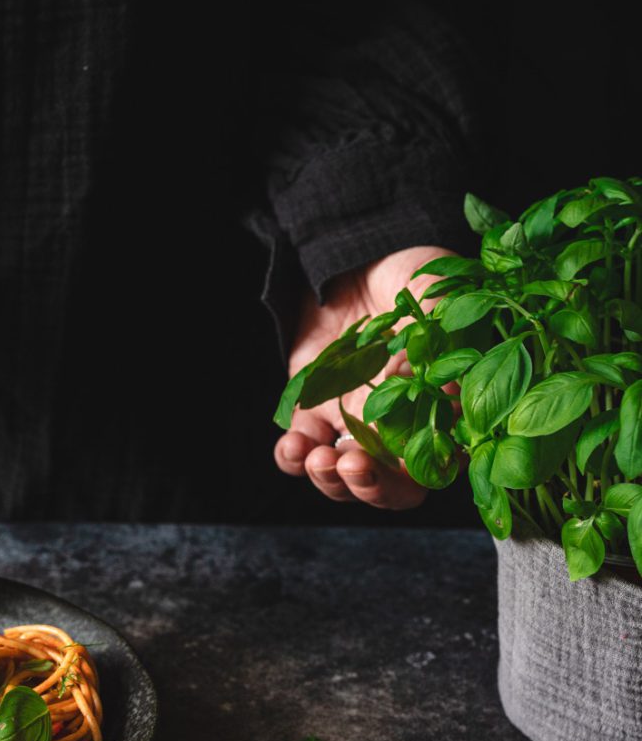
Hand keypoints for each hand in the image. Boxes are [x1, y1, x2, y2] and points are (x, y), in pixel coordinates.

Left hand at [274, 247, 452, 508]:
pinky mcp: (312, 412)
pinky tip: (293, 445)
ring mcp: (353, 424)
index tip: (402, 467)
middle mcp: (397, 429)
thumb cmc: (413, 277)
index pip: (434, 470)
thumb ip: (447, 344)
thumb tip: (444, 394)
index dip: (417, 479)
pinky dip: (292, 458)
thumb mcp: (440, 302)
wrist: (358, 252)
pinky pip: (299, 451)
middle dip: (368, 488)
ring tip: (317, 458)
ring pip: (340, 478)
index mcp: (438, 413)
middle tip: (352, 467)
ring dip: (328, 481)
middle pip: (386, 488)